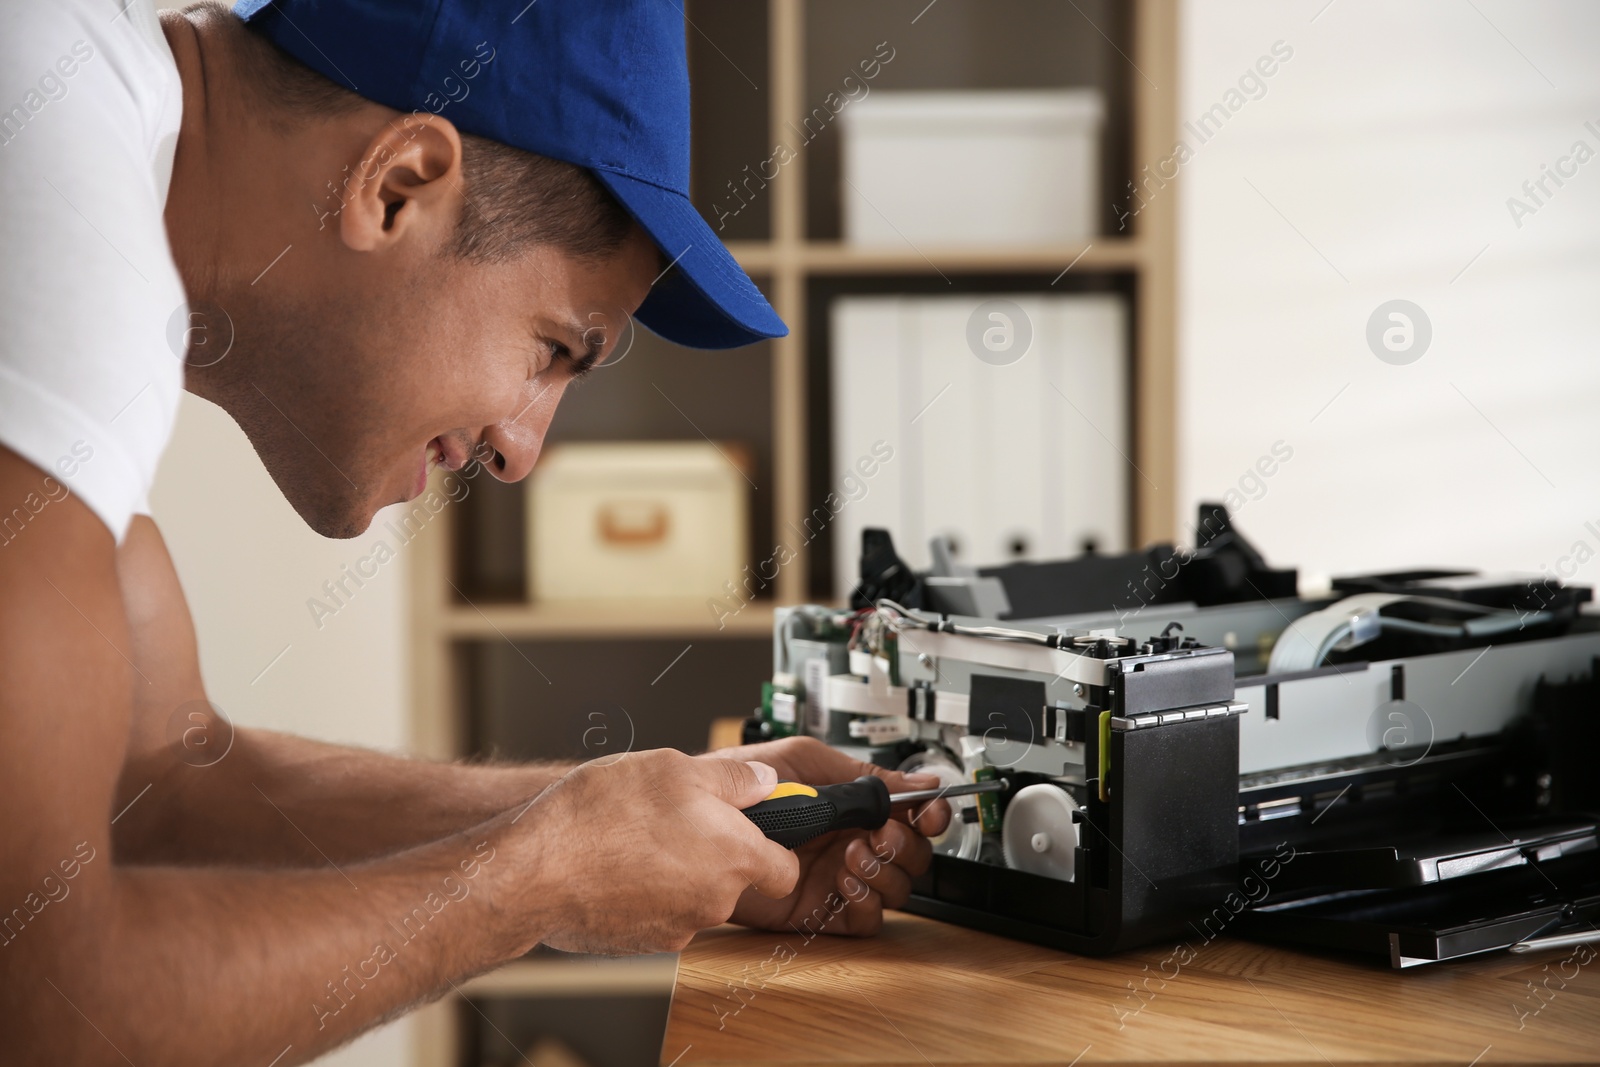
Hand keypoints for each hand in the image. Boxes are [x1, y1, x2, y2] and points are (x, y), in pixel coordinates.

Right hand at [519, 749, 799, 953]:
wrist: (533, 870)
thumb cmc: (600, 816)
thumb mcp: (674, 767)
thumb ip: (733, 778)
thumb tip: (765, 781)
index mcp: (733, 856)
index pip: (785, 870)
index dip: (773, 847)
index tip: (753, 829)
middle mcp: (713, 901)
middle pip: (733, 880)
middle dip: (712, 853)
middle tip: (675, 819)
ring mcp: (677, 929)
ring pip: (693, 896)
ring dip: (676, 871)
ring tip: (635, 838)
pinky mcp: (641, 944)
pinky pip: (657, 914)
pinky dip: (645, 894)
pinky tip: (615, 866)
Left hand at [700, 736, 952, 936]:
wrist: (699, 822)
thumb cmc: (742, 785)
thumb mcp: (804, 761)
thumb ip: (860, 774)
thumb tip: (915, 781)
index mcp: (852, 805)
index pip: (909, 814)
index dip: (929, 815)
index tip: (929, 812)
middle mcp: (850, 841)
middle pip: (912, 854)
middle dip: (906, 844)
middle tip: (881, 833)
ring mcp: (837, 877)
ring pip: (896, 889)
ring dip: (885, 872)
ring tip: (853, 854)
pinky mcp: (819, 910)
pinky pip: (867, 919)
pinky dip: (868, 903)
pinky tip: (845, 881)